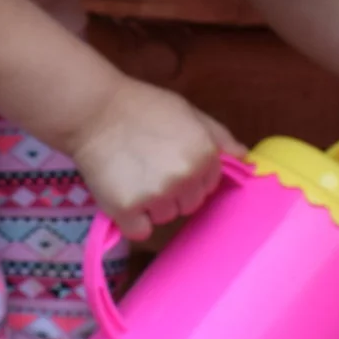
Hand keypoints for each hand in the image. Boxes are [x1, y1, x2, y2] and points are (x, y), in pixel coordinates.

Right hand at [67, 80, 243, 240]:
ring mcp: (156, 196)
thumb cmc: (143, 107)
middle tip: (149, 168)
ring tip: (133, 176)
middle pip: (189, 205)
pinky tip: (123, 196)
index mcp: (205, 155)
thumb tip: (244, 158)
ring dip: (151, 205)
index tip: (168, 160)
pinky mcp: (127, 210)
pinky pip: (139, 230)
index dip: (190, 175)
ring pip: (164, 217)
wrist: (94, 111)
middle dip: (174, 192)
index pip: (209, 185)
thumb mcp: (189, 112)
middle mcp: (185, 178)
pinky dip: (132, 220)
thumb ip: (219, 136)